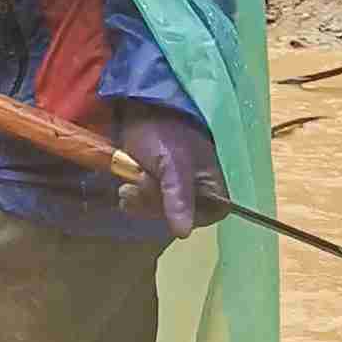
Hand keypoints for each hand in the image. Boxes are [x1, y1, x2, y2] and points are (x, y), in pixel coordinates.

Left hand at [116, 105, 228, 237]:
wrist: (140, 108)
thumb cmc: (162, 133)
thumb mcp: (172, 166)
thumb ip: (178, 198)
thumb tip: (184, 233)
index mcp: (215, 188)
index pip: (202, 219)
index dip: (177, 214)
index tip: (158, 199)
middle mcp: (200, 192)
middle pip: (175, 218)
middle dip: (151, 204)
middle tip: (135, 185)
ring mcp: (178, 189)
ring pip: (158, 213)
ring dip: (139, 201)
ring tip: (128, 184)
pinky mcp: (159, 185)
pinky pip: (147, 205)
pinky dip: (134, 199)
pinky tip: (126, 186)